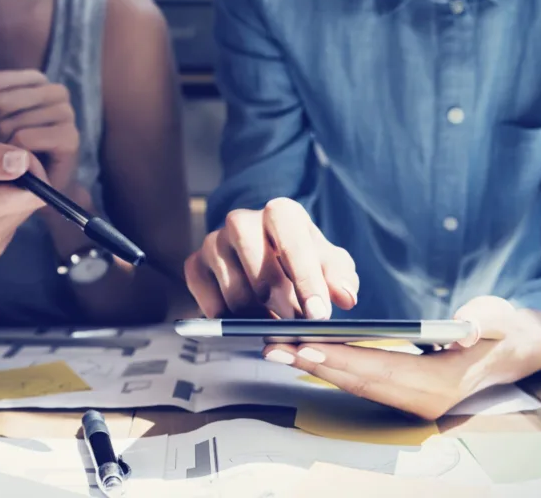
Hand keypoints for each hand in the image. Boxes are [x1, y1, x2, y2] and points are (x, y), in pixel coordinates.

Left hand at [0, 56, 79, 191]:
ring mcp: (66, 114)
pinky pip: (24, 140)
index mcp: (35, 79)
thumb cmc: (8, 148)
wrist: (37, 188)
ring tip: (8, 155)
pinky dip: (13, 156)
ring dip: (0, 146)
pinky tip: (18, 164)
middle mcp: (56, 91)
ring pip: (9, 124)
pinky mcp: (70, 138)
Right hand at [185, 198, 357, 318]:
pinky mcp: (194, 265)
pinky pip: (208, 302)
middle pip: (259, 270)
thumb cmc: (301, 261)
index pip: (291, 241)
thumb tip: (345, 297)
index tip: (319, 314)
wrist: (266, 261)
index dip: (306, 280)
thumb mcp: (328, 264)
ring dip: (258, 317)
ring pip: (235, 293)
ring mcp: (213, 242)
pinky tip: (245, 322)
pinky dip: (229, 320)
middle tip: (298, 327)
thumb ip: (340, 277)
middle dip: (282, 305)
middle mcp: (241, 221)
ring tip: (276, 326)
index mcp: (279, 213)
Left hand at [261, 296, 540, 419]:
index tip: (304, 345)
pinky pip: (360, 384)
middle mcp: (422, 401)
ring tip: (277, 350)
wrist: (516, 350)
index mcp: (442, 384)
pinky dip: (331, 369)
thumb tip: (468, 328)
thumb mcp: (500, 318)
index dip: (341, 358)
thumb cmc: (504, 328)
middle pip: (357, 381)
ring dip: (314, 368)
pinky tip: (304, 354)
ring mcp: (411, 403)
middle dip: (312, 364)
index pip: (381, 370)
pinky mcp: (403, 395)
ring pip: (354, 385)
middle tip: (272, 347)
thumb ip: (484, 322)